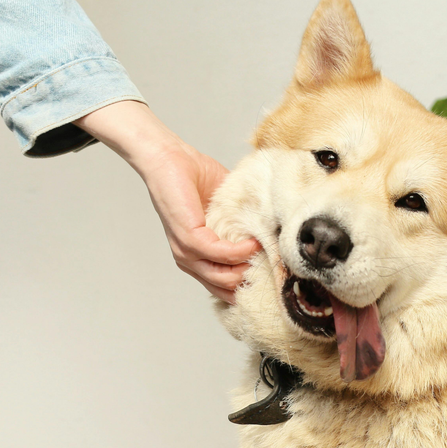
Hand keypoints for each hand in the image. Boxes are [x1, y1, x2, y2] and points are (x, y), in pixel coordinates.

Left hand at [75, 101, 259, 302]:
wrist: (170, 157)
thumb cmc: (194, 176)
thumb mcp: (225, 207)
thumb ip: (243, 222)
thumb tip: (273, 229)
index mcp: (198, 256)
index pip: (225, 288)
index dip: (249, 286)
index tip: (273, 276)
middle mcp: (190, 260)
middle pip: (227, 289)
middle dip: (253, 283)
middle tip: (276, 267)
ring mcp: (186, 252)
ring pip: (224, 278)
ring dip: (250, 267)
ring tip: (267, 252)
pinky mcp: (188, 238)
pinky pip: (221, 254)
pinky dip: (241, 250)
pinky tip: (254, 241)